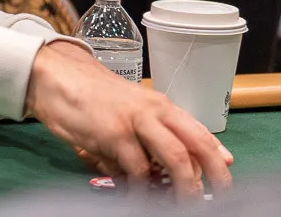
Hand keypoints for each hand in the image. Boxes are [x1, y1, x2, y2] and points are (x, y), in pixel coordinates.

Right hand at [25, 41, 232, 200]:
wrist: (56, 76)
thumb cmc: (92, 95)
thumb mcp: (129, 108)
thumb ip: (154, 130)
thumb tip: (182, 160)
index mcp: (160, 105)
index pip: (199, 133)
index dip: (216, 160)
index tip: (224, 182)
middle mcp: (153, 111)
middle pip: (193, 148)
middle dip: (204, 180)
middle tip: (203, 202)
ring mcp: (134, 122)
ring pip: (172, 160)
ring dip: (178, 188)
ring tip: (175, 205)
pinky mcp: (112, 134)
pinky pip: (134, 170)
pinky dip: (138, 186)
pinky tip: (133, 191)